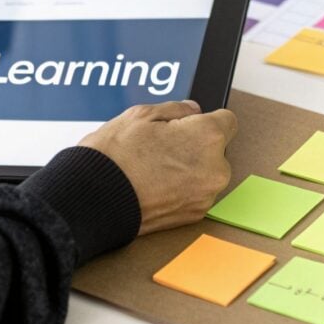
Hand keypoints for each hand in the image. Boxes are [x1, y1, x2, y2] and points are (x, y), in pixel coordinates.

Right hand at [79, 101, 236, 234]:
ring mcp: (206, 195)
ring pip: (205, 173)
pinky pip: (194, 193)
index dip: (205, 119)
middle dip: (195, 145)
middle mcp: (216, 168)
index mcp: (207, 137)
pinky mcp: (194, 216)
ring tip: (153, 166)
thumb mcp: (140, 115)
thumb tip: (192, 110)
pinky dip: (180, 188)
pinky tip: (154, 183)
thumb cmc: (115, 158)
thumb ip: (176, 108)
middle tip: (161, 145)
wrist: (95, 200)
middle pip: (216, 149)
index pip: (227, 120)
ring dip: (188, 168)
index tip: (189, 123)